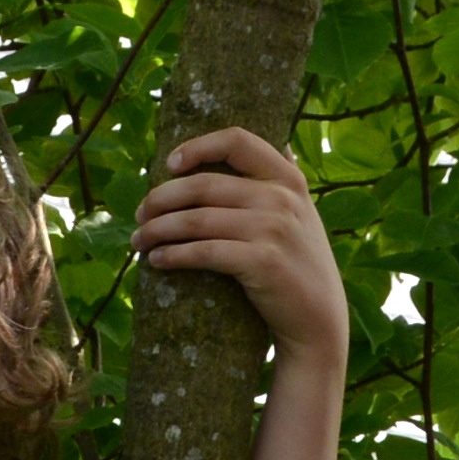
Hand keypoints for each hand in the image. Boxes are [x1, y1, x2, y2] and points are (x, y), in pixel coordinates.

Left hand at [134, 127, 349, 373]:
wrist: (319, 319)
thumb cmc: (300, 264)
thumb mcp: (304, 212)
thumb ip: (286, 181)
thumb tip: (281, 143)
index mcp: (288, 178)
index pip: (237, 141)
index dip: (198, 147)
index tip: (170, 165)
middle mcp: (282, 198)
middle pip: (203, 185)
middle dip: (161, 198)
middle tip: (140, 214)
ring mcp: (273, 229)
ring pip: (196, 220)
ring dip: (158, 229)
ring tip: (139, 239)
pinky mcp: (262, 262)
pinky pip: (204, 252)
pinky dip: (173, 255)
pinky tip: (157, 260)